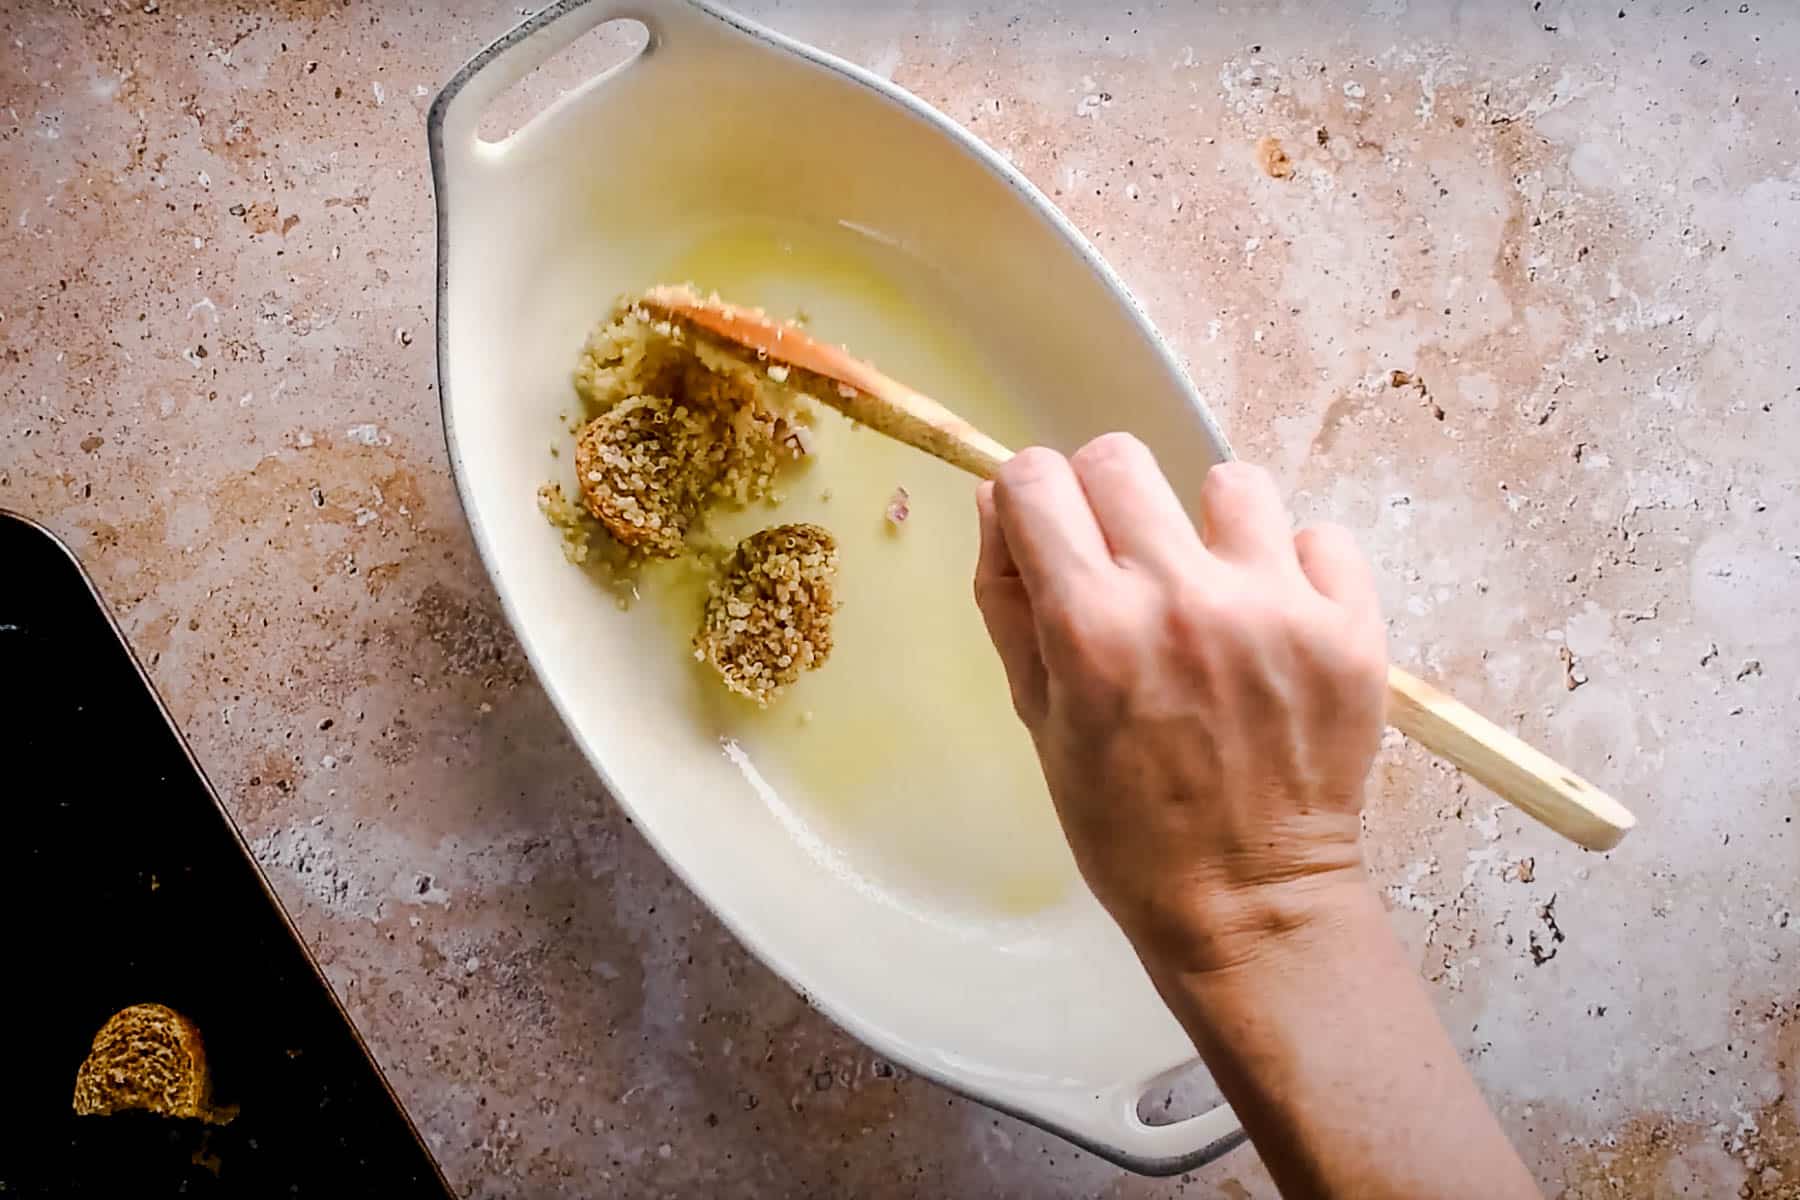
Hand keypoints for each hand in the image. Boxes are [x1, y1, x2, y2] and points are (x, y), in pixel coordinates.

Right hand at [974, 438, 1387, 975]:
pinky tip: (1276, 625)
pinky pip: (1318, 535)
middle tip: (1124, 562)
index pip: (1034, 478)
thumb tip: (999, 501)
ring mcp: (1276, 607)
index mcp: (1091, 627)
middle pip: (1120, 458)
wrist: (1250, 902)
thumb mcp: (1039, 720)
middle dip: (1105, 499)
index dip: (1032, 502)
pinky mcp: (1351, 627)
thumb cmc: (1125, 825)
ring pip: (1229, 482)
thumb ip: (1010, 602)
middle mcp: (1181, 598)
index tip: (1049, 537)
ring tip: (1212, 591)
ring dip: (1209, 527)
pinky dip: (1293, 569)